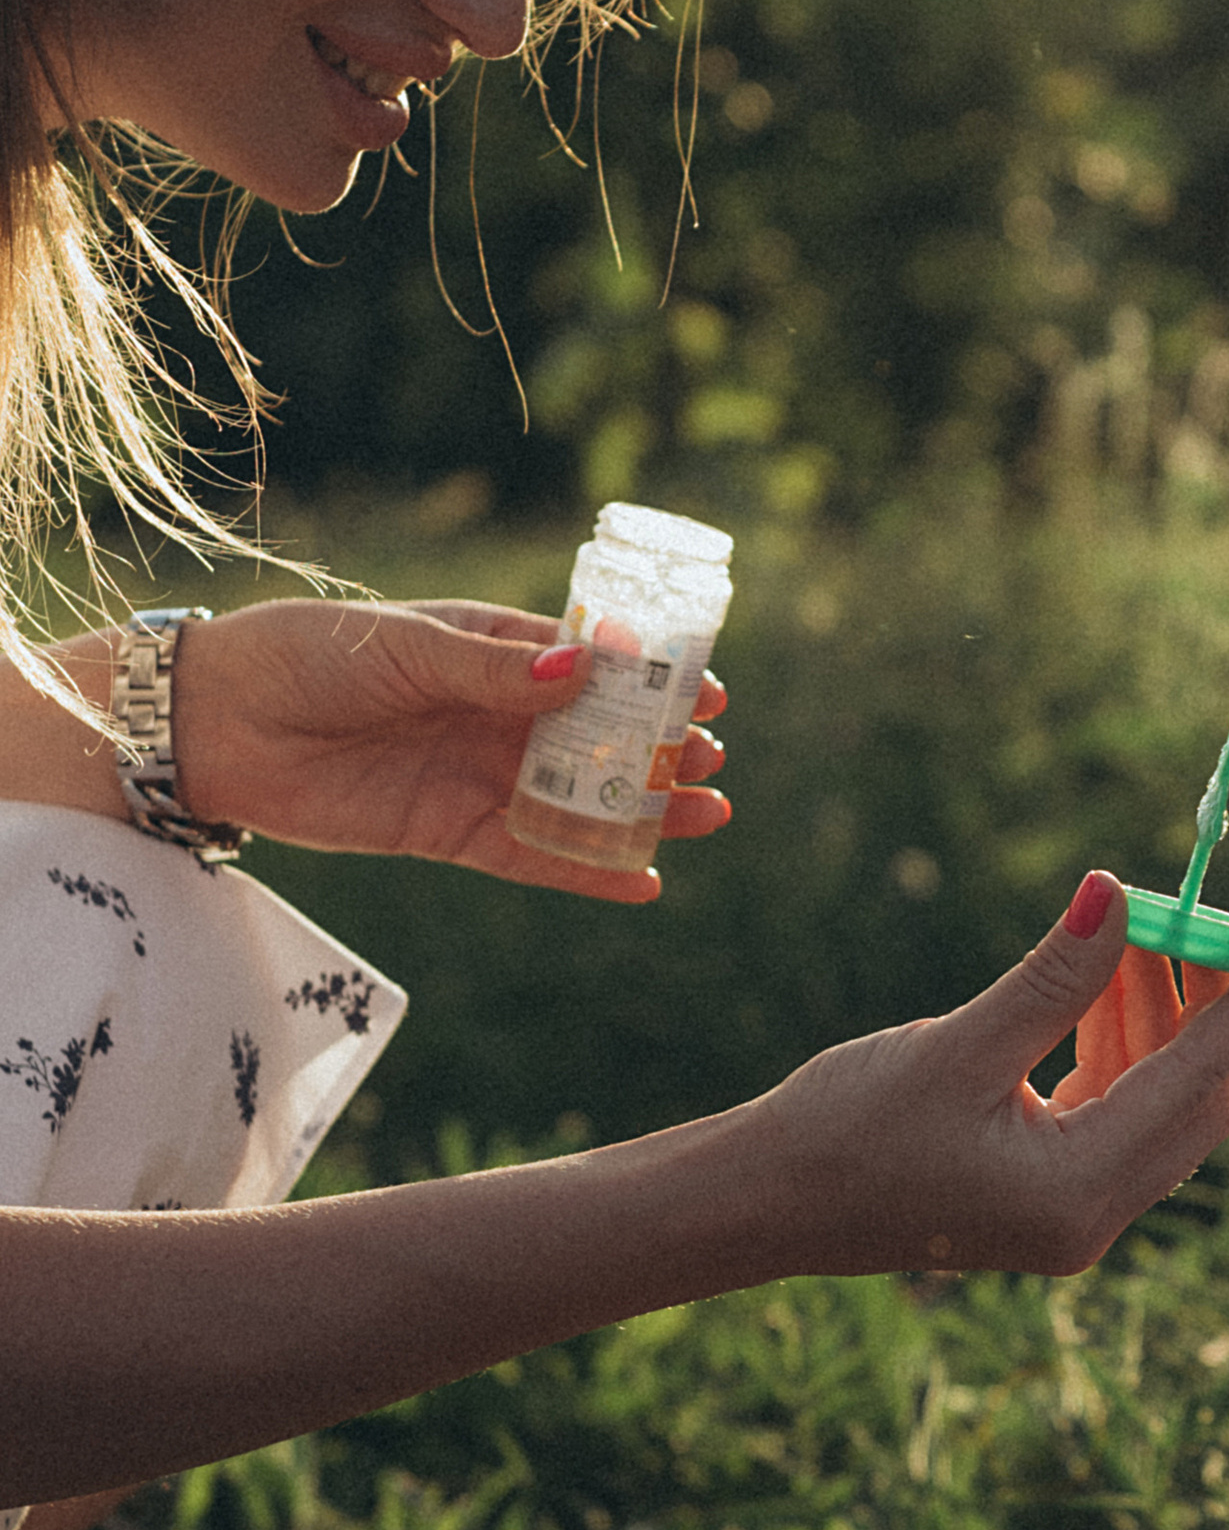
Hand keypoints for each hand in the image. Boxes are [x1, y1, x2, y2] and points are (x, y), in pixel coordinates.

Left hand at [148, 599, 729, 902]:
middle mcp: (493, 713)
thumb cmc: (307, 658)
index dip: (651, 679)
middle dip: (658, 749)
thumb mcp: (404, 648)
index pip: (589, 663)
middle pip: (597, 737)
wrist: (217, 725)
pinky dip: (587, 870)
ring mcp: (474, 775)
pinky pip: (531, 856)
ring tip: (707, 815)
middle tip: (710, 762)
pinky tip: (644, 881)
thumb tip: (583, 672)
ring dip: (641, 810)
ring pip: (578, 799)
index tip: (706, 691)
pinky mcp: (448, 833)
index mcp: (489, 649)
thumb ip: (491, 669)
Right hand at [744, 874, 1228, 1278]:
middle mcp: (1089, 1220)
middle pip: (1192, 1105)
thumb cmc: (845, 1130)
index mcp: (1078, 1193)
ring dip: (1151, 1024)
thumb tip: (1120, 894)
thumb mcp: (959, 1043)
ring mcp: (1068, 1216)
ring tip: (1123, 941)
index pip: (1197, 1085)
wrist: (763, 1202)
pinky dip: (1114, 1053)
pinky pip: (1110, 1117)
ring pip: (1153, 1107)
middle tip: (1185, 925)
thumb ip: (1054, 976)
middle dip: (1199, 1011)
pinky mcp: (1041, 1200)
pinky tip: (1090, 993)